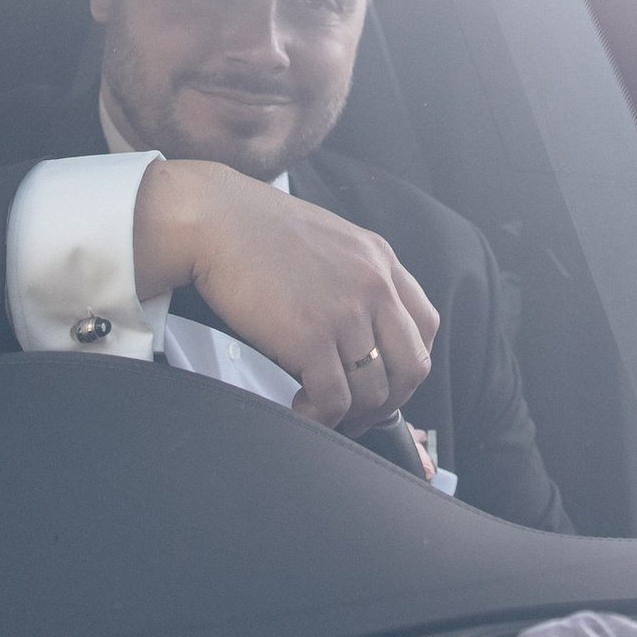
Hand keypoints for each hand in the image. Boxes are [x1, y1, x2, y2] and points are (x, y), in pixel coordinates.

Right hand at [134, 161, 439, 429]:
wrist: (213, 218)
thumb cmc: (255, 231)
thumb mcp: (328, 241)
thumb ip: (354, 278)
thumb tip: (358, 331)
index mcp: (379, 259)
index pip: (424, 325)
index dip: (407, 364)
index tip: (383, 382)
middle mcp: (373, 284)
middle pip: (412, 366)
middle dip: (389, 402)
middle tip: (357, 414)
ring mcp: (346, 311)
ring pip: (374, 392)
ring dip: (351, 416)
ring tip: (320, 411)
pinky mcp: (311, 337)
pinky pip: (334, 401)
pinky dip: (320, 418)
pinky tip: (299, 408)